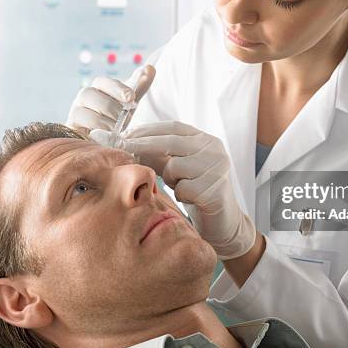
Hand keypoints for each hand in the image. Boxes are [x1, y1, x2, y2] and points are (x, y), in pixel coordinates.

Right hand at [66, 65, 155, 135]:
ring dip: (108, 125)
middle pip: (94, 97)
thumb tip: (150, 67)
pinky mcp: (71, 130)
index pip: (103, 82)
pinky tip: (107, 137)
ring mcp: (75, 113)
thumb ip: (139, 86)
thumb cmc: (116, 117)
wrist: (102, 139)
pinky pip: (85, 131)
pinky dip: (99, 135)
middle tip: (124, 121)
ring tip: (116, 131)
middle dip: (114, 111)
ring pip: (91, 116)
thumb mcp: (129, 102)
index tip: (131, 98)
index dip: (118, 89)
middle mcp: (83, 97)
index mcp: (97, 87)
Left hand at [121, 121, 256, 259]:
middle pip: (172, 142)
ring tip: (178, 186)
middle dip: (144, 146)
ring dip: (169, 179)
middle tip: (124, 150)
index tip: (127, 135)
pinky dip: (180, 195)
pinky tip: (189, 198)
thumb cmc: (197, 191)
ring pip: (175, 166)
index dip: (148, 130)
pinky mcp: (215, 190)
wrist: (223, 220)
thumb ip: (162, 153)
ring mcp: (217, 169)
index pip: (174, 128)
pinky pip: (183, 189)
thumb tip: (130, 142)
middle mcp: (214, 150)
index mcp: (206, 140)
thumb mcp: (180, 167)